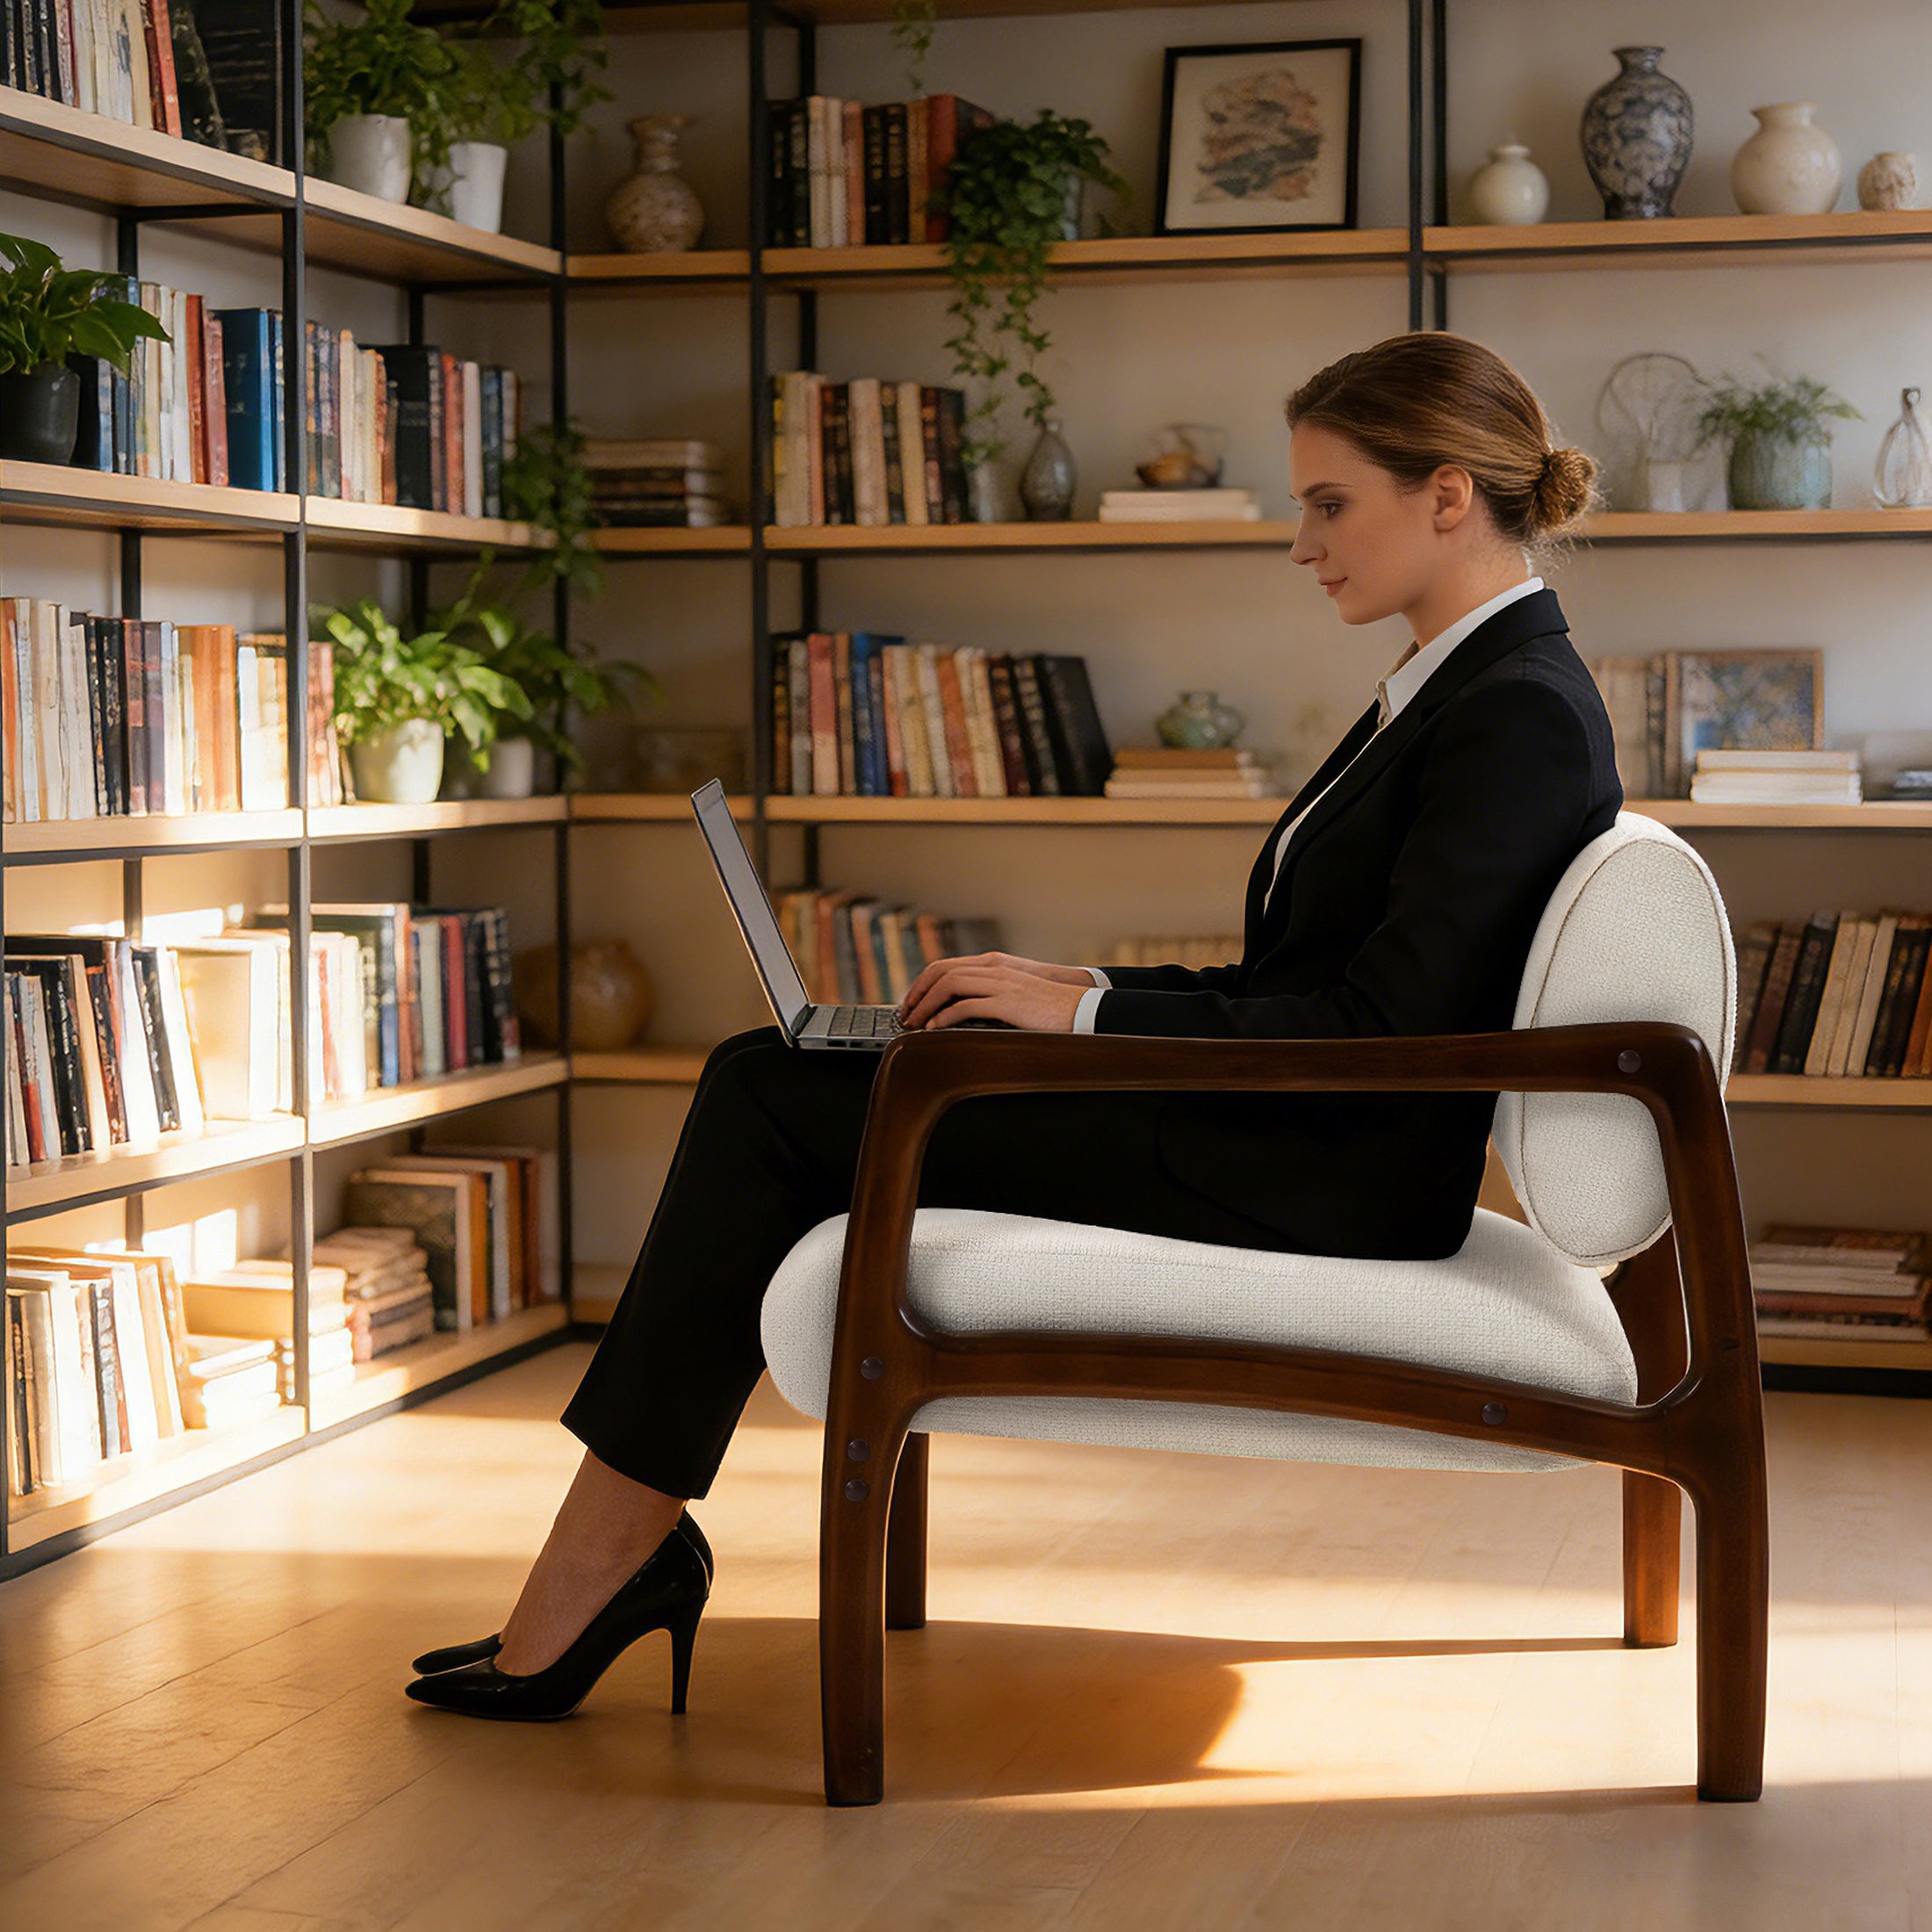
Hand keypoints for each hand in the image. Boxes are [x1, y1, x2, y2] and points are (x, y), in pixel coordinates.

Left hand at [898, 953, 1091, 1032]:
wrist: (1082, 1008)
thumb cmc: (1052, 1007)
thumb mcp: (1016, 995)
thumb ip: (991, 994)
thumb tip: (963, 1010)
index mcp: (995, 964)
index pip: (947, 965)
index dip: (923, 982)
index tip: (912, 1001)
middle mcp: (994, 968)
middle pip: (941, 971)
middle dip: (917, 992)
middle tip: (905, 1013)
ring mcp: (1000, 983)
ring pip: (948, 985)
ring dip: (926, 1004)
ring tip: (914, 1023)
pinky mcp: (1007, 1002)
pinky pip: (965, 1006)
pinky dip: (944, 1017)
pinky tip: (934, 1030)